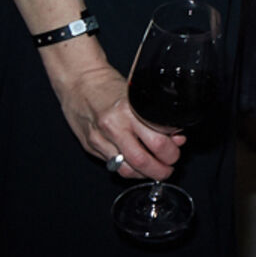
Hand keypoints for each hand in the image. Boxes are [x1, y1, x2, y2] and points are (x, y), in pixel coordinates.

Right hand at [51, 59, 183, 180]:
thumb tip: (176, 138)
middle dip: (161, 168)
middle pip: (143, 159)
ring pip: (127, 169)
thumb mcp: (138, 96)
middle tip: (169, 167)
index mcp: (130, 110)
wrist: (79, 82)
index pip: (158, 139)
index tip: (177, 150)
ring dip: (145, 174)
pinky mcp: (91, 147)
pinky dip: (129, 170)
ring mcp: (100, 139)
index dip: (172, 149)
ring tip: (155, 170)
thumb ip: (156, 119)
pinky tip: (137, 167)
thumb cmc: (109, 86)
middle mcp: (114, 126)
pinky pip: (114, 166)